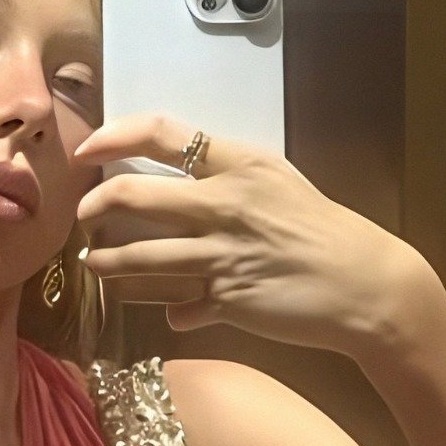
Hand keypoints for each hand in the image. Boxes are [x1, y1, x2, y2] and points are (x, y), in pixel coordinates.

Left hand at [73, 110, 430, 359]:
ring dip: (106, 263)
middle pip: (133, 196)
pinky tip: (164, 311)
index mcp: (239, 164)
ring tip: (95, 265)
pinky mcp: (225, 299)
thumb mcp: (279, 186)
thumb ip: (227, 183)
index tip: (87, 152)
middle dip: (93, 208)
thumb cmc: (323, 232)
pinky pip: (175, 304)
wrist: (363, 284)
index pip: (160, 134)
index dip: (113, 137)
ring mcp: (222, 253)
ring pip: (139, 257)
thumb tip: (185, 191)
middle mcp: (225, 203)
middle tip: (82, 218)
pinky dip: (165, 309)